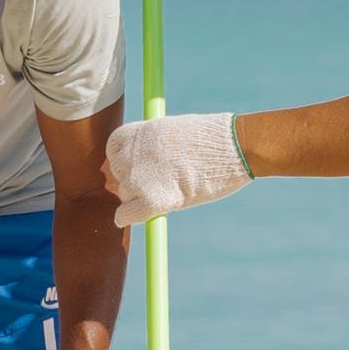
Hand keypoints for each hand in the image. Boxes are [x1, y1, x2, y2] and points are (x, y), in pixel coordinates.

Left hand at [105, 111, 248, 229]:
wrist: (234, 146)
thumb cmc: (212, 139)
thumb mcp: (174, 131)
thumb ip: (153, 146)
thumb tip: (139, 168)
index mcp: (138, 132)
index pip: (114, 151)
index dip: (128, 161)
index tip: (143, 167)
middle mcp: (131, 153)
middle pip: (119, 175)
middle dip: (136, 181)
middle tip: (163, 182)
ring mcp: (138, 178)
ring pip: (126, 195)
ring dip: (141, 198)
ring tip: (174, 190)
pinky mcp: (151, 200)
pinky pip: (126, 216)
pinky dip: (129, 218)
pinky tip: (143, 215)